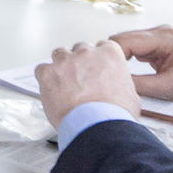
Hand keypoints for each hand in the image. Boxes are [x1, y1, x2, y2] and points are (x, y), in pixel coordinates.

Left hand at [33, 38, 149, 123]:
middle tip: (80, 80)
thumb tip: (118, 90)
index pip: (102, 47)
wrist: (96, 125)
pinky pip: (42, 70)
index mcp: (109, 54)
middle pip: (79, 49)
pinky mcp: (48, 73)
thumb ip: (120, 83)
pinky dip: (45, 78)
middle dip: (79, 62)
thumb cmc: (113, 114)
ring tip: (64, 85)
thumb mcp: (130, 94)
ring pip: (59, 55)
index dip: (97, 59)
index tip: (95, 69)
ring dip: (61, 67)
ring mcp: (66, 62)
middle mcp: (86, 53)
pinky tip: (50, 90)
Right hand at [108, 23, 172, 109]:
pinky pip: (135, 48)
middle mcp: (161, 32)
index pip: (125, 41)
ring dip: (119, 59)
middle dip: (111, 57)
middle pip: (122, 39)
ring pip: (127, 43)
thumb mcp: (170, 88)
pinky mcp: (159, 45)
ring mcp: (160, 37)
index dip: (109, 56)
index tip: (102, 73)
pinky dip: (127, 60)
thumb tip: (114, 84)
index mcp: (165, 38)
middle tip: (105, 76)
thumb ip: (140, 85)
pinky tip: (125, 73)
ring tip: (113, 76)